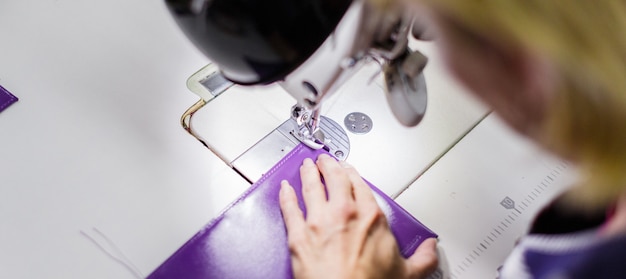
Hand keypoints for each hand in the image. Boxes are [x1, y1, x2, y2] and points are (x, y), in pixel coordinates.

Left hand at [279, 153, 437, 278]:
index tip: (348, 170)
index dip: (351, 174)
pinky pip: (289, 207)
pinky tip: (284, 188)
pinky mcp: (297, 234)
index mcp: (370, 216)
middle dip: (328, 165)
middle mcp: (343, 212)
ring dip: (308, 173)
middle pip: (334, 179)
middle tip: (325, 160)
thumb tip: (432, 250)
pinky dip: (286, 195)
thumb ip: (422, 258)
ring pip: (311, 187)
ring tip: (307, 166)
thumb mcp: (406, 273)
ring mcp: (318, 221)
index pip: (359, 185)